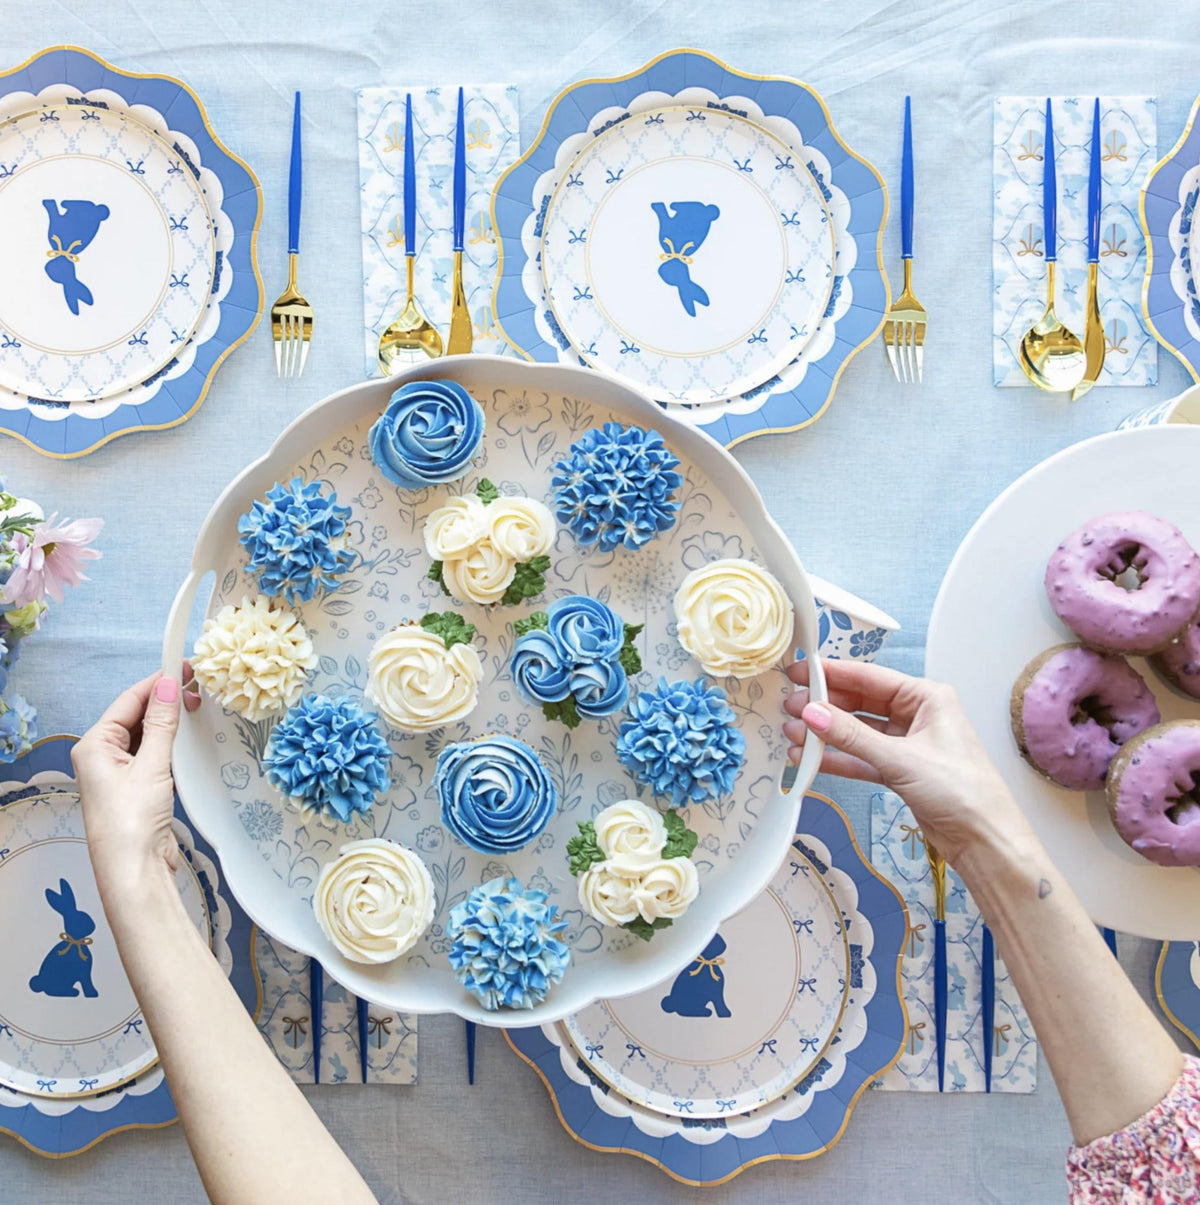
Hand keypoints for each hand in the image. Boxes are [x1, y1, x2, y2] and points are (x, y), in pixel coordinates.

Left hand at [73, 667, 199, 888]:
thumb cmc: (131, 822)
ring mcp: (119, 773)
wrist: (135, 870)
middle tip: (197, 686)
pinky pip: (153, 753)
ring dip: (169, 721)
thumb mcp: (151, 766)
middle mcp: (102, 757)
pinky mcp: (137, 787)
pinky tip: (187, 737)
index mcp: (94, 746)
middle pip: (135, 715)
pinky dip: (170, 742)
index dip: (157, 682)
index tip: (185, 666)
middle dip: (165, 700)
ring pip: (145, 734)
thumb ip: (161, 724)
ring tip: (196, 706)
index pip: (128, 701)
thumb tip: (168, 685)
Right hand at [783, 658, 1027, 864]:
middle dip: (824, 707)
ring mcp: (907, 744)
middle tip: (789, 709)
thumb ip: (852, 736)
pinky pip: (862, 757)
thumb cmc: (959, 791)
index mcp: (927, 697)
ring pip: (857, 732)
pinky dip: (837, 759)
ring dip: (826, 735)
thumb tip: (810, 712)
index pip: (870, 678)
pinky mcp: (900, 770)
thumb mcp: (901, 759)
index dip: (832, 674)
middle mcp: (917, 715)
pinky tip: (809, 760)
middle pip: (860, 703)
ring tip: (791, 736)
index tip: (799, 672)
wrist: (985, 841)